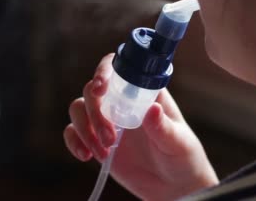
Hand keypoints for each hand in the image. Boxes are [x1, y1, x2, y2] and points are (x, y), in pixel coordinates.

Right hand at [64, 54, 218, 199]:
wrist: (174, 187)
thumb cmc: (183, 158)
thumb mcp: (178, 143)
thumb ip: (163, 127)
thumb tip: (152, 108)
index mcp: (143, 92)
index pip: (117, 69)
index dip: (104, 72)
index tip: (100, 88)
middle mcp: (121, 101)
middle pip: (92, 90)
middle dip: (95, 112)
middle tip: (110, 139)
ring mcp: (106, 119)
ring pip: (78, 107)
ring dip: (84, 128)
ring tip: (102, 153)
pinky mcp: (95, 139)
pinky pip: (72, 131)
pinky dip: (74, 141)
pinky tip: (86, 156)